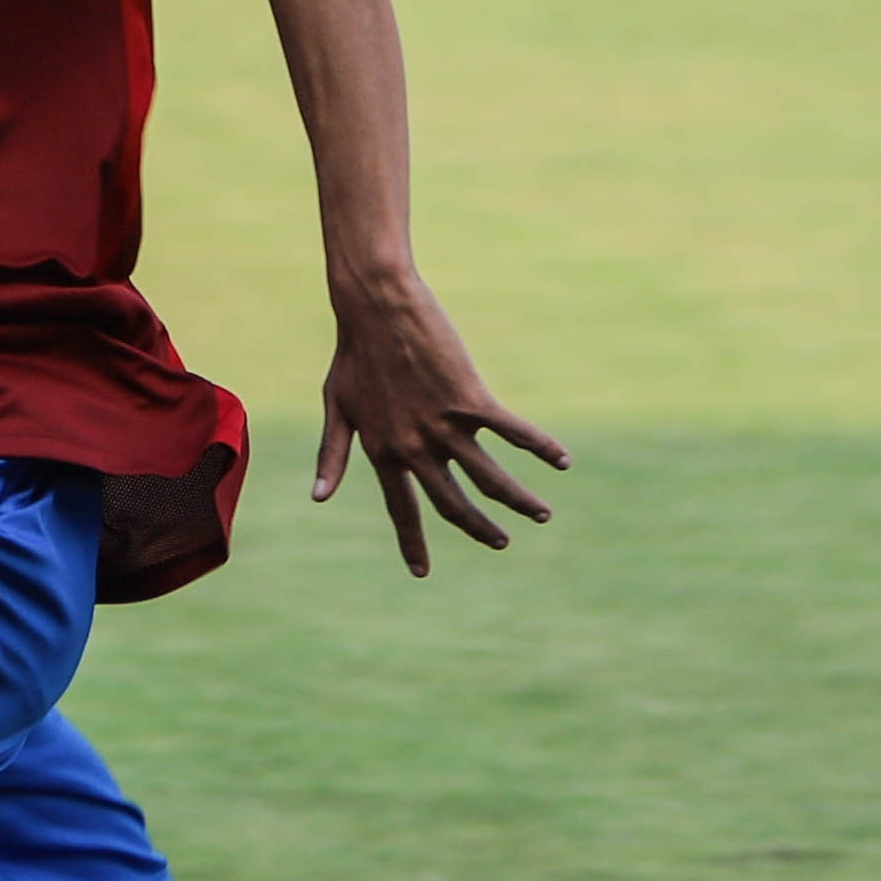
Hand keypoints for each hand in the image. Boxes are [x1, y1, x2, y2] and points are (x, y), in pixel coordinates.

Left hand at [311, 266, 570, 575]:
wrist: (376, 308)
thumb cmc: (353, 353)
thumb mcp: (336, 407)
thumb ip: (333, 454)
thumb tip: (318, 498)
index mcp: (382, 452)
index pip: (400, 509)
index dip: (411, 543)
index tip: (420, 573)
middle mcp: (414, 448)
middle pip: (452, 504)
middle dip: (479, 529)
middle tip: (500, 543)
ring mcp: (444, 426)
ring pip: (490, 479)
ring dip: (519, 501)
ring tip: (541, 515)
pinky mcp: (470, 400)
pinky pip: (514, 433)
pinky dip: (540, 448)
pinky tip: (562, 461)